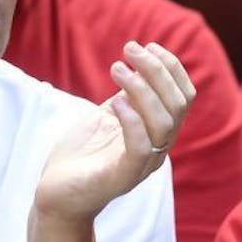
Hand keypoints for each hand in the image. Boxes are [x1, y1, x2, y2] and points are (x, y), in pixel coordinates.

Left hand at [35, 40, 193, 222]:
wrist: (57, 196)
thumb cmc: (82, 155)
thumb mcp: (109, 116)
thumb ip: (128, 96)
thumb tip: (139, 64)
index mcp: (159, 133)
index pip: (185, 96)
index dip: (172, 67)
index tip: (148, 45)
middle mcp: (158, 149)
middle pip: (177, 105)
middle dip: (157, 70)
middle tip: (129, 49)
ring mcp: (142, 166)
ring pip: (163, 123)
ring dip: (141, 88)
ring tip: (115, 68)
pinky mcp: (121, 179)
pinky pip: (141, 148)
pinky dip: (132, 120)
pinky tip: (113, 101)